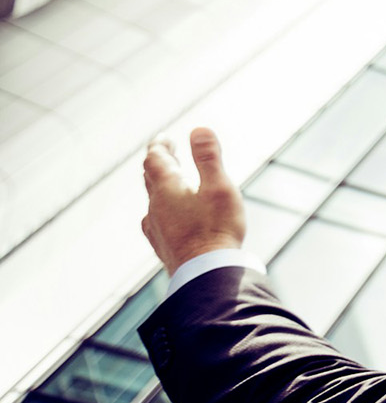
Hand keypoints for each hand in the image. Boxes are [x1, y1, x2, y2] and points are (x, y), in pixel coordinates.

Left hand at [142, 128, 245, 274]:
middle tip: (167, 152)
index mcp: (167, 189)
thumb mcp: (219, 187)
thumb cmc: (216, 229)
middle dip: (158, 162)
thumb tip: (198, 129)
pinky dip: (161, 210)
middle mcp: (156, 207)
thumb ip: (208, 158)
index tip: (164, 137)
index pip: (155, 159)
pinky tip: (164, 218)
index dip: (159, 146)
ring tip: (168, 182)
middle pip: (150, 178)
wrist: (206, 274)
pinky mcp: (163, 246)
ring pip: (152, 200)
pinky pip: (155, 222)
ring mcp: (157, 228)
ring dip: (159, 186)